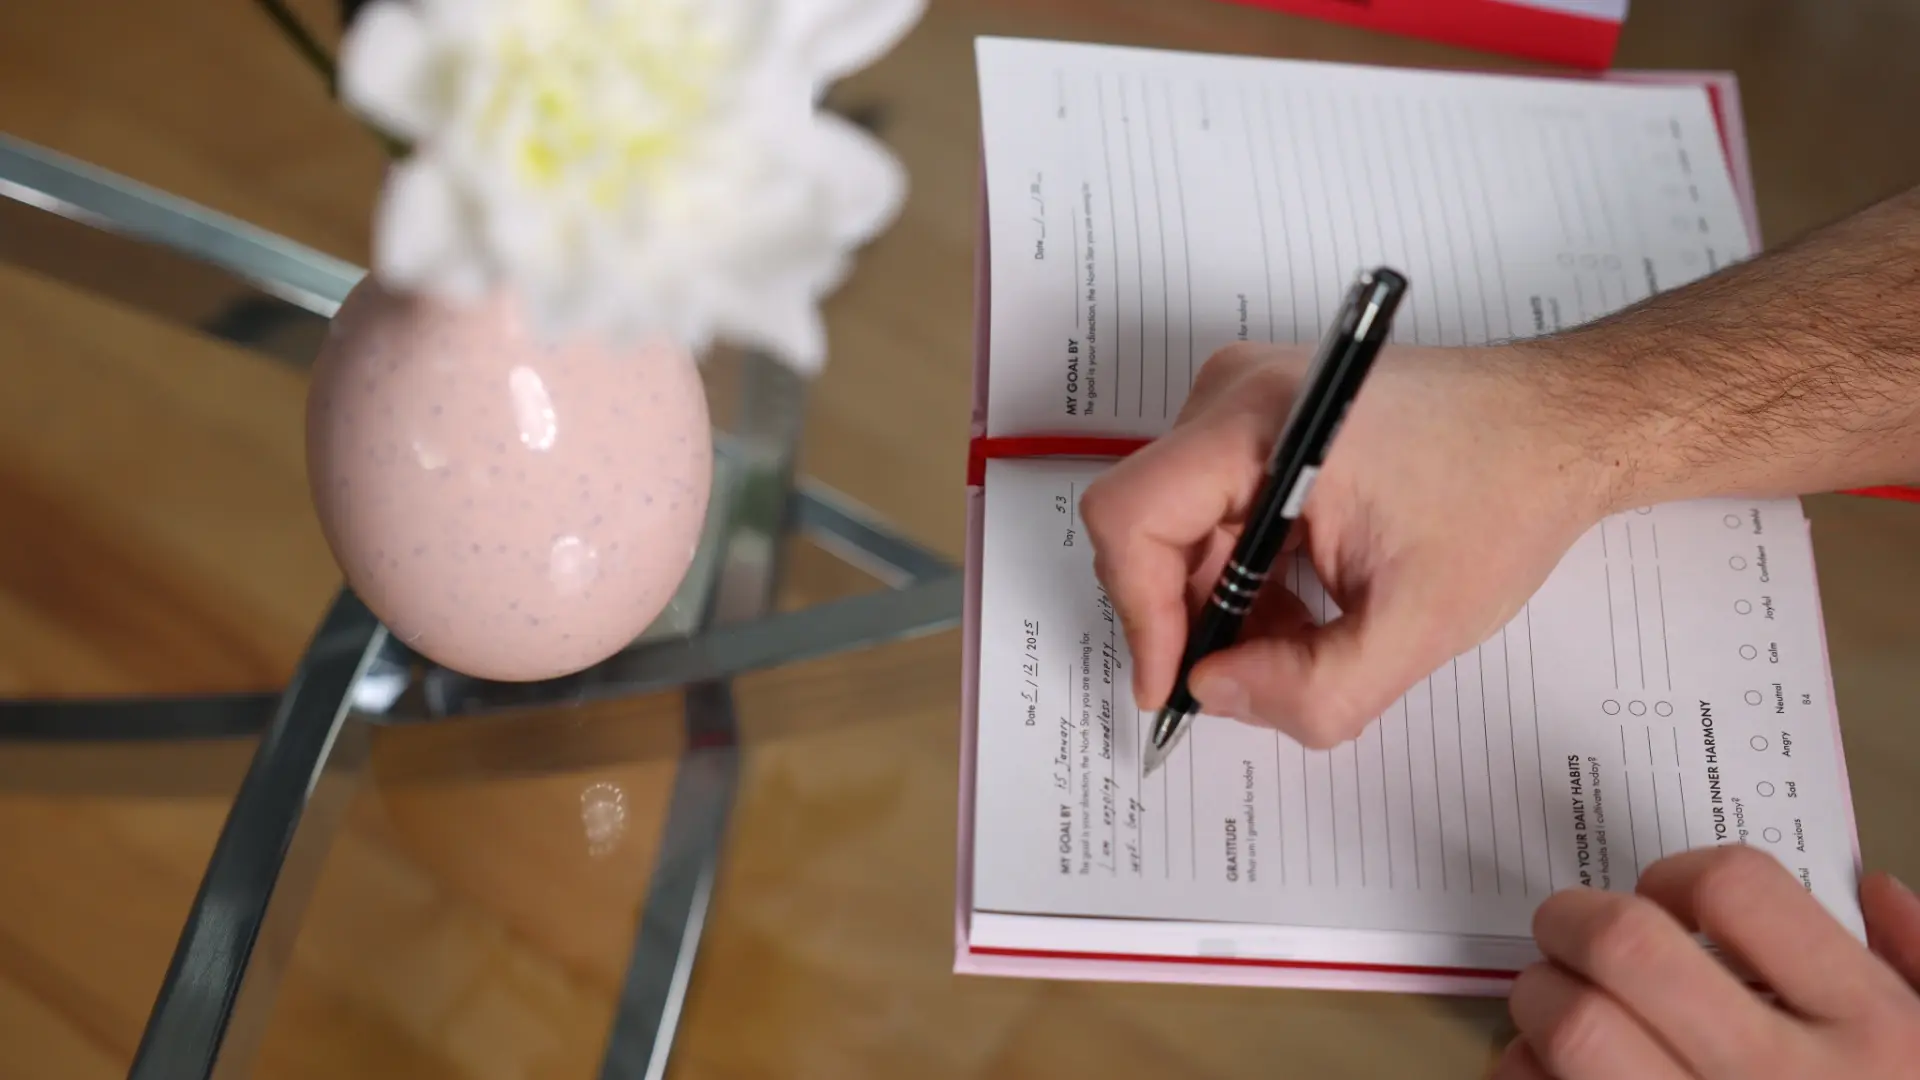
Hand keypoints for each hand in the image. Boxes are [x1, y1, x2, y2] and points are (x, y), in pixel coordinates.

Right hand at [1079, 342, 1616, 746]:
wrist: (1563, 426)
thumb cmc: (1505, 495)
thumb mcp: (1418, 625)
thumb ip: (1313, 687)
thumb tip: (1212, 694)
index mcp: (1259, 422)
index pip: (1131, 519)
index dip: (1140, 615)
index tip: (1175, 686)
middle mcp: (1233, 393)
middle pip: (1151, 528)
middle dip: (1197, 618)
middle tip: (1263, 675)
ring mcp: (1243, 399)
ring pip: (1180, 527)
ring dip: (1227, 601)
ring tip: (1308, 635)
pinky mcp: (1260, 416)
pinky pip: (1211, 510)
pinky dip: (1247, 572)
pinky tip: (1310, 599)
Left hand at [1498, 846, 1919, 1078]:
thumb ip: (1918, 972)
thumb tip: (1871, 890)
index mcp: (1869, 1034)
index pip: (1738, 891)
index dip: (1678, 877)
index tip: (1664, 900)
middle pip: (1626, 947)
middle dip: (1572, 920)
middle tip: (1567, 932)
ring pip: (1571, 1029)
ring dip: (1537, 1001)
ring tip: (1555, 1006)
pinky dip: (1522, 1077)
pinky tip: (1546, 1078)